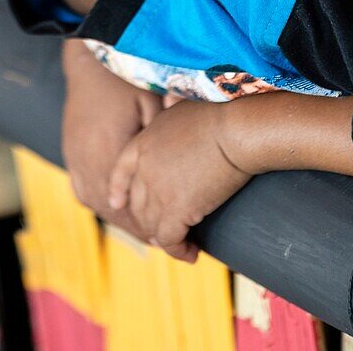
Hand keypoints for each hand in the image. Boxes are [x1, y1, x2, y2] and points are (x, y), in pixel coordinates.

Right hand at [61, 40, 163, 241]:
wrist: (90, 60)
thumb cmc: (125, 78)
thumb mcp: (150, 102)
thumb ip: (161, 135)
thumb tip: (185, 159)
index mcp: (110, 148)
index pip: (128, 201)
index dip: (148, 221)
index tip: (169, 234)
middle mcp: (88, 158)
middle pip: (110, 209)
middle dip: (135, 227)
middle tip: (160, 241)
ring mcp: (75, 156)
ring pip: (94, 202)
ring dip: (117, 218)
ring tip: (141, 231)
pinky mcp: (69, 151)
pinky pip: (81, 189)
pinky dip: (98, 203)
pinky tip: (114, 210)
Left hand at [107, 98, 251, 262]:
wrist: (234, 128)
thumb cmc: (217, 112)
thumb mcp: (182, 104)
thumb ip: (169, 108)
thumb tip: (170, 98)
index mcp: (143, 143)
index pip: (121, 171)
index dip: (120, 189)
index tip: (118, 203)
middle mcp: (144, 169)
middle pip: (137, 205)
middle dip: (147, 220)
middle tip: (164, 230)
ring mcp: (157, 192)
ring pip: (151, 226)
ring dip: (164, 238)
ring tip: (180, 244)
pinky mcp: (176, 211)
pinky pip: (170, 240)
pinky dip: (179, 251)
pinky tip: (192, 254)